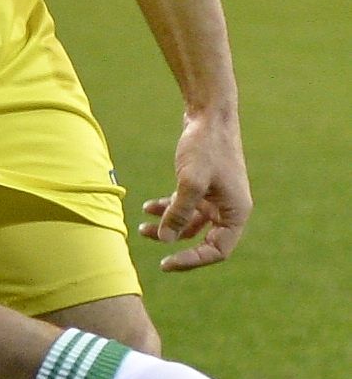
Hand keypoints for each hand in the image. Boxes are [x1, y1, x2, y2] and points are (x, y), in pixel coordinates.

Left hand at [139, 109, 250, 270]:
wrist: (208, 114)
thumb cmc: (205, 146)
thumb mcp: (190, 182)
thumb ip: (179, 213)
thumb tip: (165, 240)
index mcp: (236, 212)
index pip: (218, 250)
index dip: (192, 260)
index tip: (166, 263)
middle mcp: (230, 209)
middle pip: (204, 241)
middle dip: (177, 245)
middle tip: (155, 255)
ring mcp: (217, 198)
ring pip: (191, 224)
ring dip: (168, 226)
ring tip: (141, 227)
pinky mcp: (204, 187)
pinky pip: (186, 208)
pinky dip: (168, 209)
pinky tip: (147, 207)